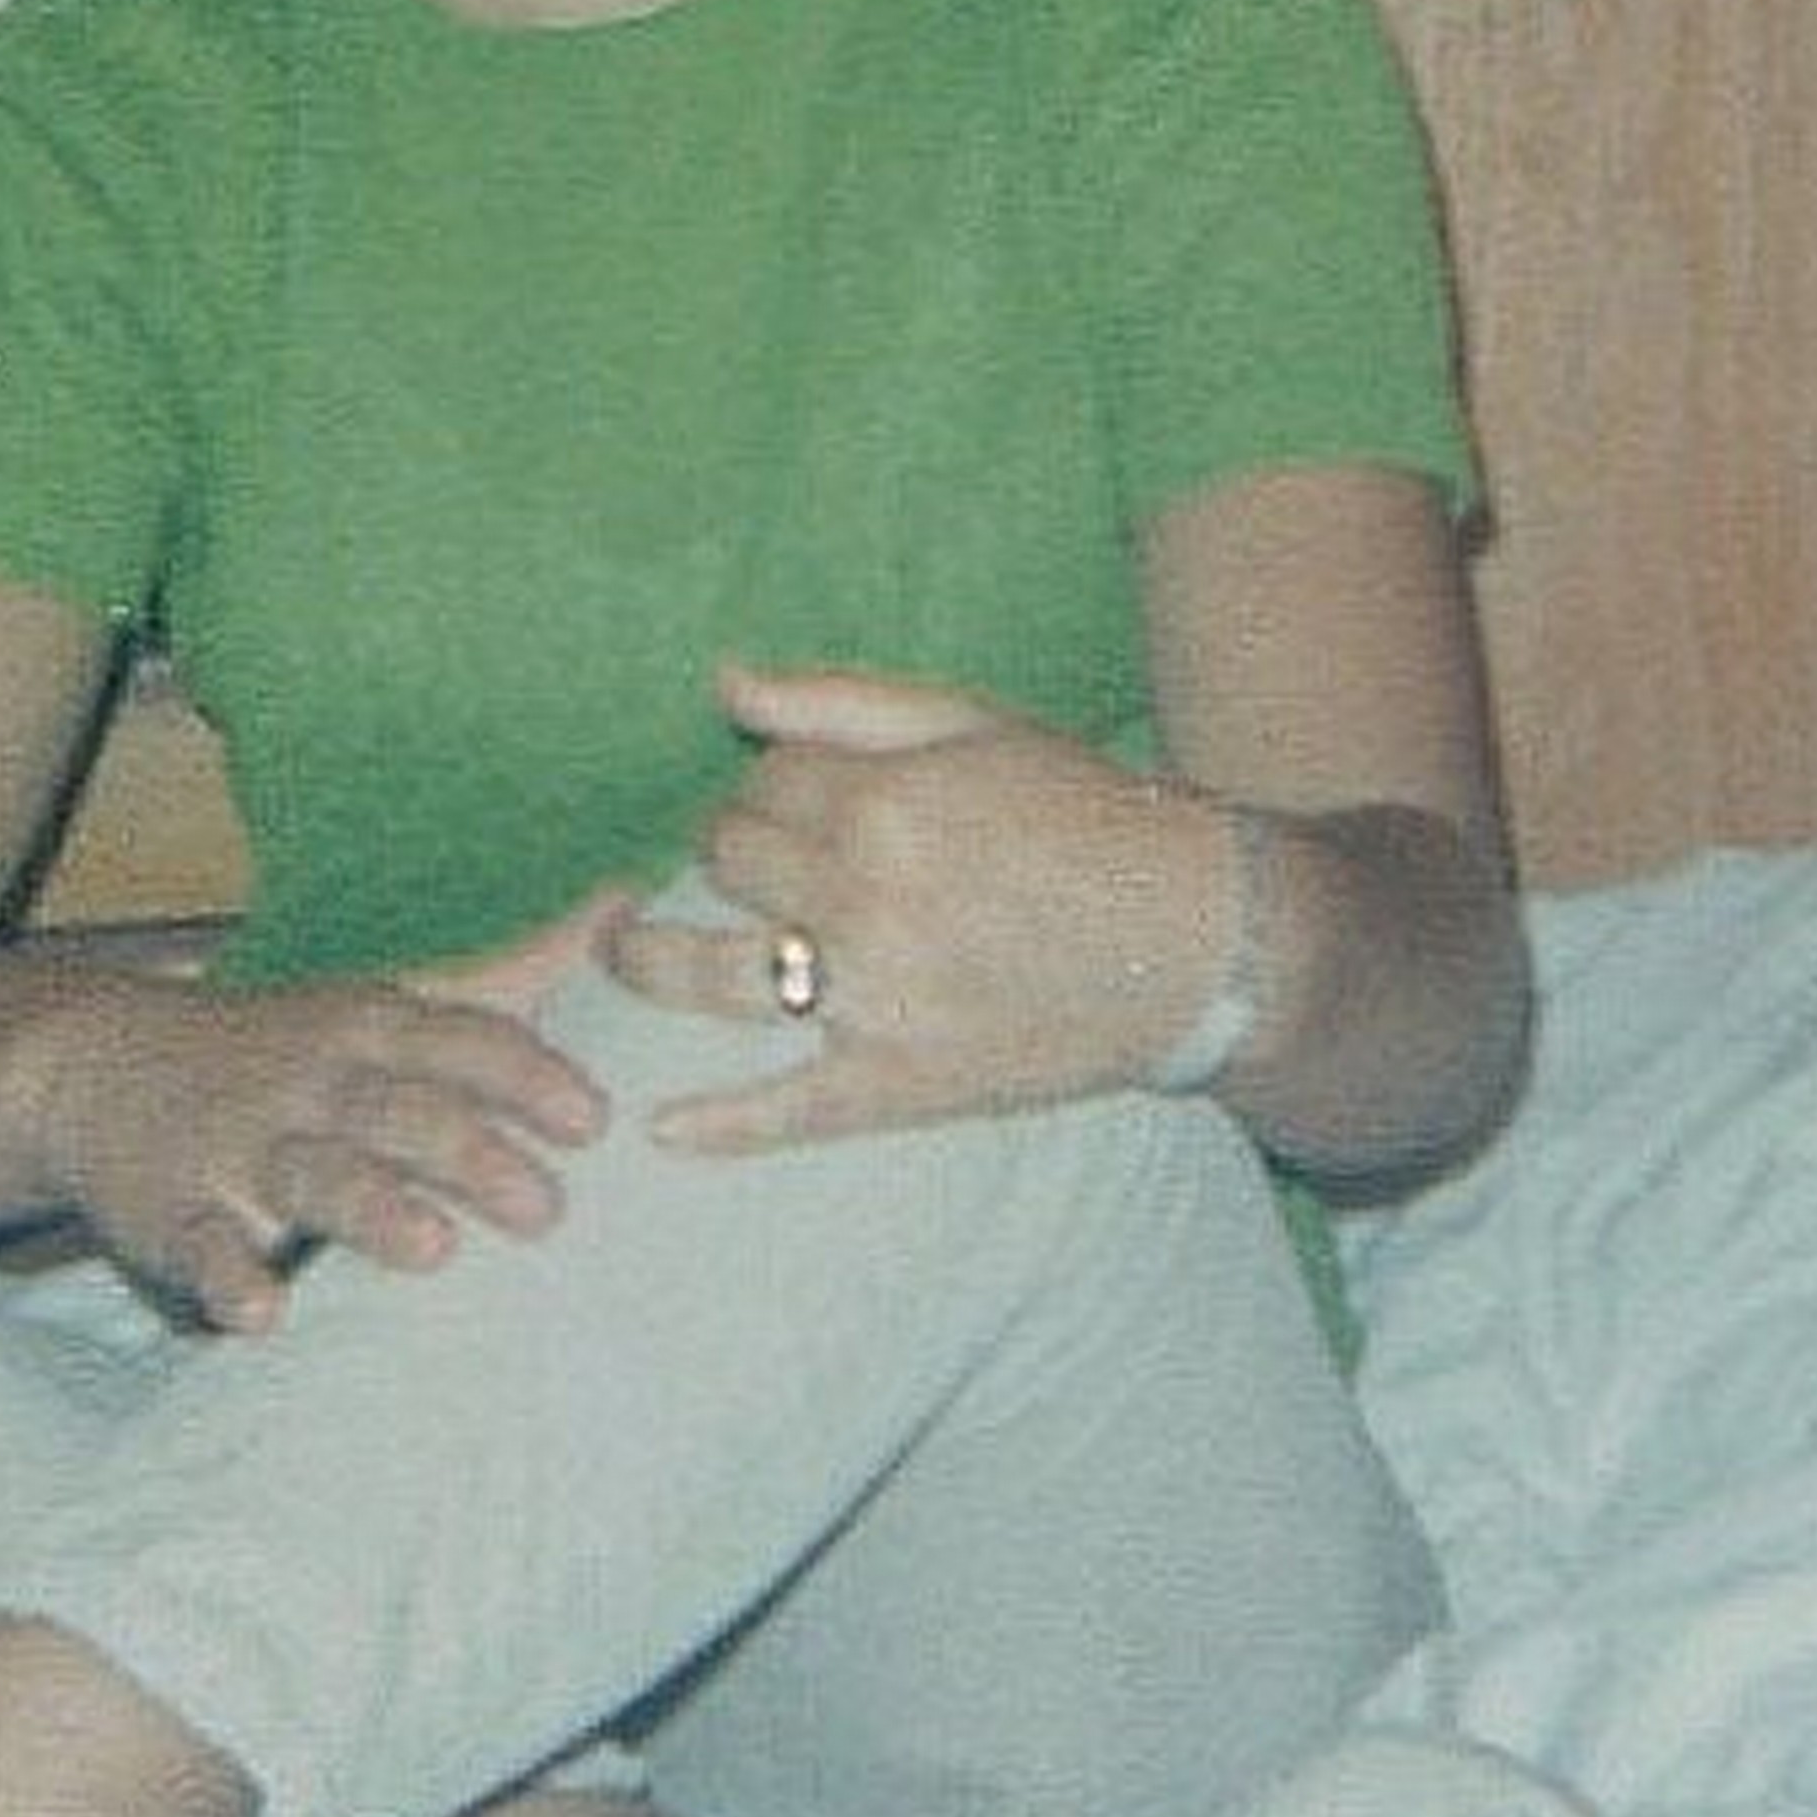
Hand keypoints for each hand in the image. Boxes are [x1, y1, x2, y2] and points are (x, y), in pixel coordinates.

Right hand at [13, 899, 617, 1334]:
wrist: (92, 1061)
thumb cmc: (283, 1049)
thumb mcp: (385, 1002)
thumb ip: (505, 975)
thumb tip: (628, 904)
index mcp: (368, 1028)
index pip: (458, 1040)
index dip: (525, 1077)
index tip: (594, 1121)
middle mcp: (312, 1081)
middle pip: (400, 1111)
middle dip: (471, 1153)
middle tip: (548, 1210)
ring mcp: (239, 1146)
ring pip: (314, 1175)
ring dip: (373, 1209)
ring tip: (431, 1248)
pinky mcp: (172, 1211)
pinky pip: (202, 1246)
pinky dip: (229, 1278)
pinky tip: (261, 1314)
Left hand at [603, 664, 1235, 1155]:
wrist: (1197, 936)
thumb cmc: (1088, 815)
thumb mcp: (976, 725)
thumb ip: (841, 700)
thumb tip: (723, 684)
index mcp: (880, 802)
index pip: (760, 785)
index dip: (759, 786)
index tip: (776, 797)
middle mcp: (863, 900)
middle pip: (728, 866)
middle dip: (723, 854)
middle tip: (737, 863)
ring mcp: (874, 1000)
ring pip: (712, 978)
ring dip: (647, 964)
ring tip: (618, 957)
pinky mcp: (899, 1083)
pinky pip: (786, 1110)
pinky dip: (719, 1127)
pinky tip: (660, 1131)